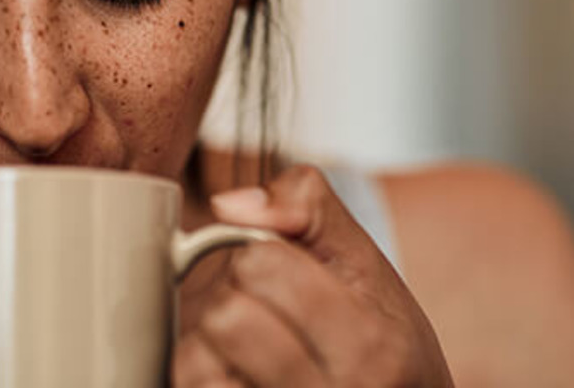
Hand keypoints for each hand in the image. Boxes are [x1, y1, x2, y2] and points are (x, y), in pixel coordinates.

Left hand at [173, 164, 454, 386]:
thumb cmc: (382, 345)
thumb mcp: (370, 268)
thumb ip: (311, 208)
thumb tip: (229, 204)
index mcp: (373, 347)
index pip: (262, 265)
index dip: (262, 257)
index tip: (287, 279)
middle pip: (226, 315)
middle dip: (237, 300)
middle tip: (269, 318)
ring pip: (197, 360)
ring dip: (213, 346)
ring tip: (255, 354)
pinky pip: (190, 387)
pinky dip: (206, 377)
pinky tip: (243, 379)